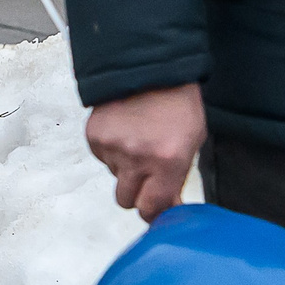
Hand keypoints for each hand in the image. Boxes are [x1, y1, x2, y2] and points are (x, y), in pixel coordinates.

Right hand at [86, 83, 205, 220]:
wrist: (149, 71)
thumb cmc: (178, 107)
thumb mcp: (191, 144)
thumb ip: (177, 178)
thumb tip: (167, 205)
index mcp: (167, 162)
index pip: (152, 208)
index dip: (155, 213)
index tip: (159, 211)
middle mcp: (136, 158)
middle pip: (127, 201)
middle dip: (138, 196)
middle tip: (148, 182)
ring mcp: (111, 147)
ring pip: (115, 178)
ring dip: (126, 170)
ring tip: (138, 145)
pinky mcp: (93, 136)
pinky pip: (102, 159)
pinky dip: (113, 152)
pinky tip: (125, 134)